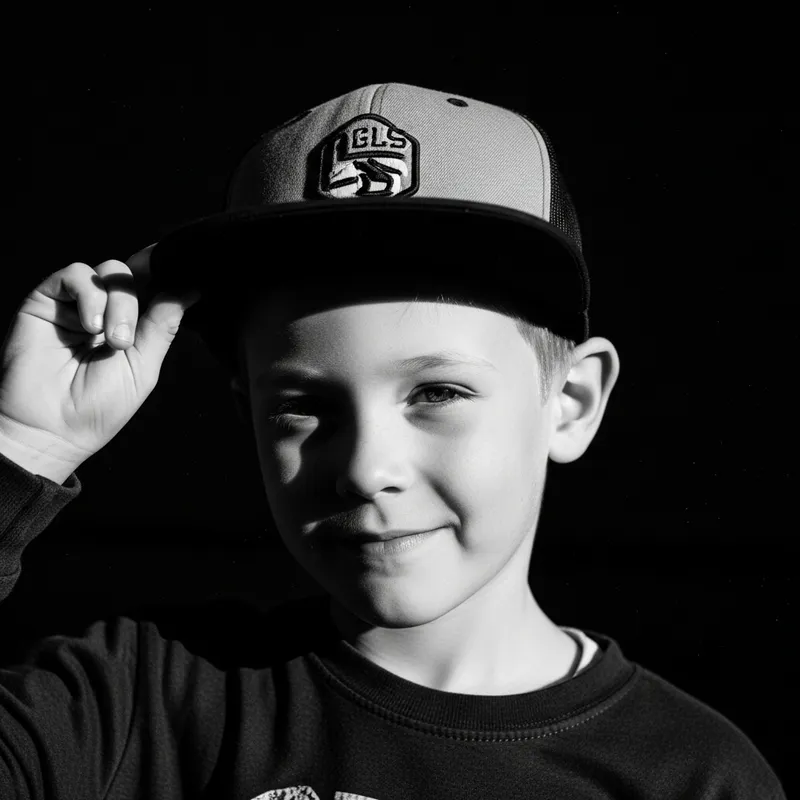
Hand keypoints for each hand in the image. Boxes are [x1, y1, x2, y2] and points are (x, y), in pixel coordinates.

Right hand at [0, 245, 200, 477]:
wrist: (52, 428)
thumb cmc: (98, 407)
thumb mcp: (143, 365)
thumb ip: (163, 325)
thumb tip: (191, 289)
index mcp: (133, 325)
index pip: (155, 287)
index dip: (167, 280)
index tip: (183, 284)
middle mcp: (106, 310)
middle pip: (136, 275)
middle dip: (140, 300)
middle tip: (127, 340)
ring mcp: (78, 303)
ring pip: (111, 271)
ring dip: (119, 304)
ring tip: (111, 341)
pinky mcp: (47, 299)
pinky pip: (76, 273)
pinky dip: (90, 294)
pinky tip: (89, 326)